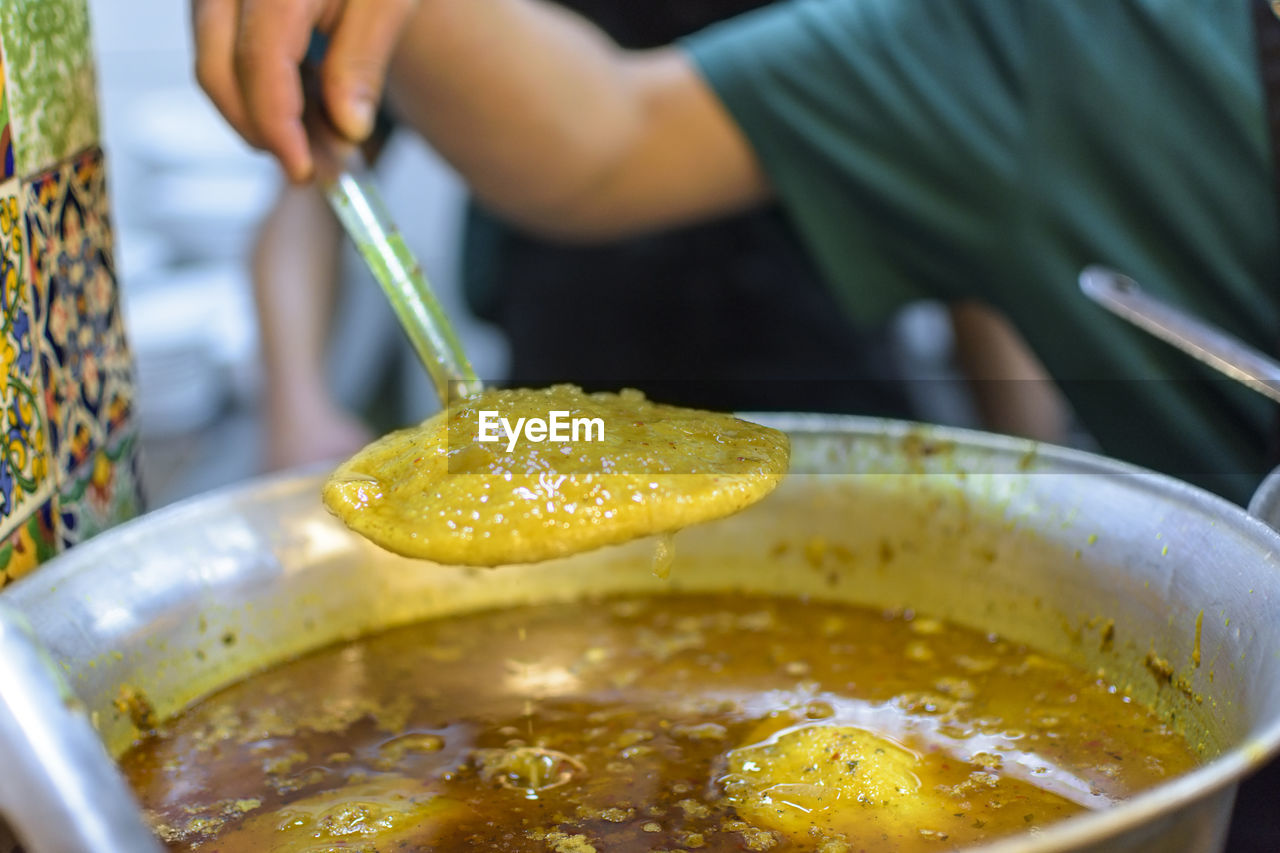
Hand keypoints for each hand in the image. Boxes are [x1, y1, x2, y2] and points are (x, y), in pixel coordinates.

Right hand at [192, 0, 416, 179]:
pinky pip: (222, 50)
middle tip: (312, 164)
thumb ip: (363, 60)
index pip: (261, 58)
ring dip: (260, 112)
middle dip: (260, 128)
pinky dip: (259, 87)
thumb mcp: (387, 1)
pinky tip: (305, 104)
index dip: (277, 122)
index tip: (304, 168)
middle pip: (216, 67)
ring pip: (212, 63)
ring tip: (321, 135)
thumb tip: (347, 127)